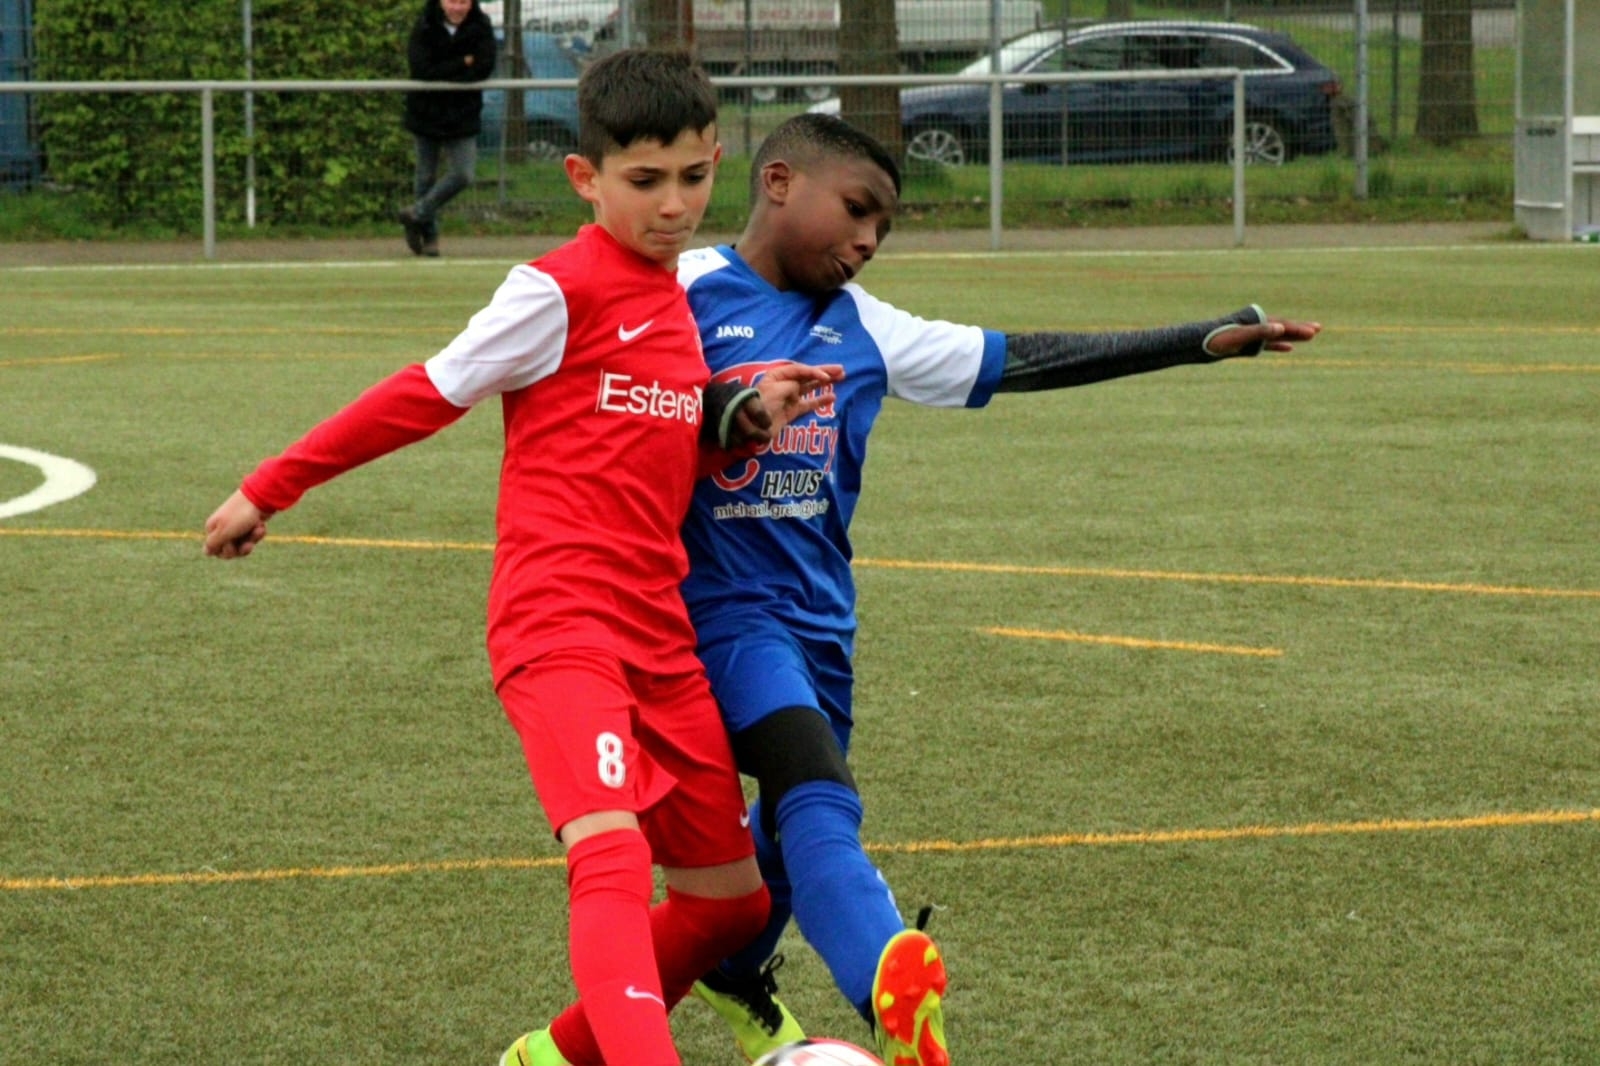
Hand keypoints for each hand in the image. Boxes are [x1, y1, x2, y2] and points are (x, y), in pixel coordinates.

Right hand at [204, 490, 268, 558]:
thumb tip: (206, 552)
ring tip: (257, 530)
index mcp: (213, 529)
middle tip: (248, 543)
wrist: (260, 498)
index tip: (231, 546)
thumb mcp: (223, 532)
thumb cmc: (239, 515)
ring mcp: (236, 527)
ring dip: (252, 540)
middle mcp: (223, 528)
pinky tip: (260, 525)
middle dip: (241, 549)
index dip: (224, 552)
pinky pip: (252, 537)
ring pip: (243, 545)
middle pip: (230, 551)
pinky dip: (258, 533)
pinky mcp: (249, 525)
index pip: (214, 551)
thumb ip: (212, 544)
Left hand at [731, 363, 844, 445]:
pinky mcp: (793, 411)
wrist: (752, 425)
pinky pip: (809, 404)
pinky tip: (832, 397)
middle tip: (841, 370)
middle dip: (824, 372)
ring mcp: (790, 397)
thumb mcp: (775, 391)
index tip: (825, 377)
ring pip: (811, 387)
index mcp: (779, 375)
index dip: (814, 372)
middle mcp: (786, 384)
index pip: (800, 370)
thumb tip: (798, 390)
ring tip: (841, 377)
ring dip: (825, 383)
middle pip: (808, 375)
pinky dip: (820, 400)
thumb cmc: (761, 404)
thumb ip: (790, 387)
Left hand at [1207, 317, 1321, 355]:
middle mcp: (1256, 327)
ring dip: (1293, 336)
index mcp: (1257, 323)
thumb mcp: (1238, 337)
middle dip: (1300, 328)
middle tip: (1319, 328)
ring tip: (1310, 336)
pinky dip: (1279, 345)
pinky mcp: (1247, 345)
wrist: (1199, 344)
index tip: (1314, 331)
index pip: (1282, 325)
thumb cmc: (1217, 340)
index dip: (1298, 328)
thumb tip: (1280, 327)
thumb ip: (1259, 331)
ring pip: (1278, 335)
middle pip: (1282, 327)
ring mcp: (1252, 336)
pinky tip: (1289, 348)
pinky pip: (1267, 345)